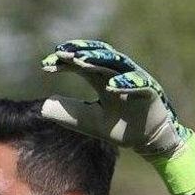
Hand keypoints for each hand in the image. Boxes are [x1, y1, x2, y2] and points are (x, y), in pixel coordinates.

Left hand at [40, 40, 186, 156]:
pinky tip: (110, 87)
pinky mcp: (150, 93)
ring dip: (98, 61)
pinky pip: (139, 85)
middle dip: (79, 53)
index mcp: (101, 79)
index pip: (80, 64)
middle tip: (60, 53)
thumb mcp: (86, 120)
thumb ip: (67, 112)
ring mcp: (135, 81)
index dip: (64, 63)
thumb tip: (44, 106)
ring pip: (117, 65)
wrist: (145, 141)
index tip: (45, 65)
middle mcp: (117, 75)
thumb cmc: (116, 127)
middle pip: (98, 57)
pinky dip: (125, 84)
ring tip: (79, 61)